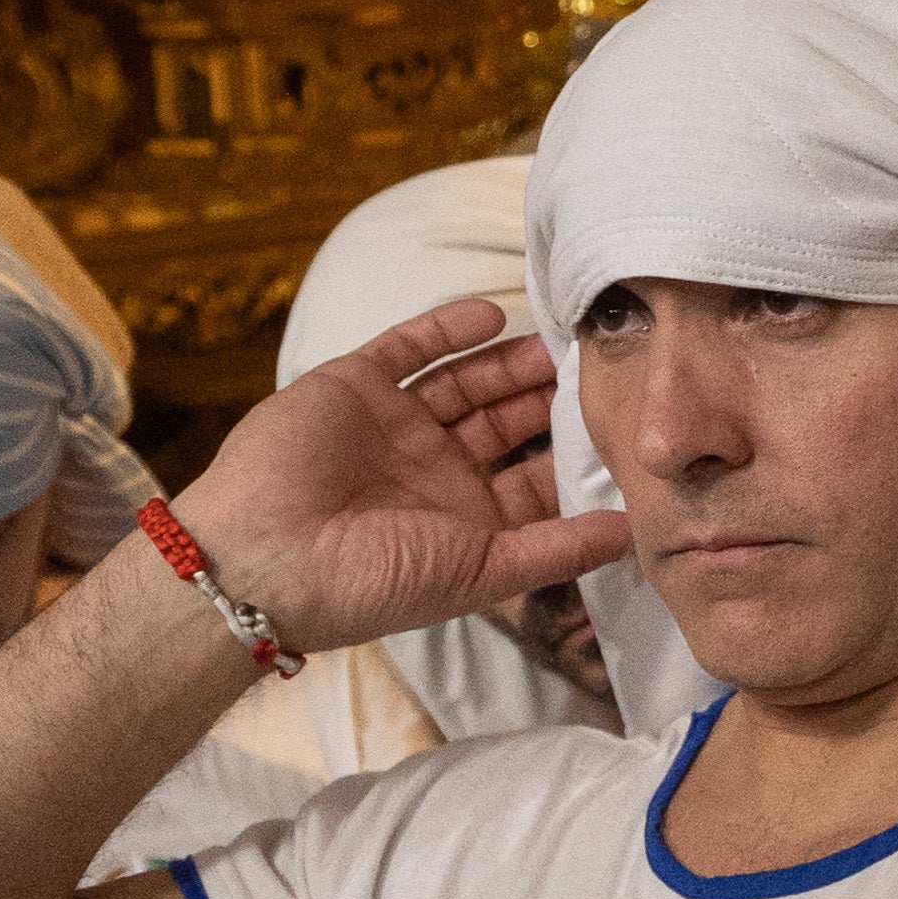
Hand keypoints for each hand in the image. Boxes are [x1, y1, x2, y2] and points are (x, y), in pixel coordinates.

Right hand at [171, 299, 632, 655]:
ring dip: (511, 362)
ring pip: (467, 382)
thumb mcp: (481, 573)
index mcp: (464, 520)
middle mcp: (433, 471)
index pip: (534, 481)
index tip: (622, 431)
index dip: (573, 458)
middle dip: (549, 400)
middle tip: (600, 369)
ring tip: (559, 342)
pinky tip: (494, 315)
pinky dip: (448, 328)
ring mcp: (394, 426)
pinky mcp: (355, 385)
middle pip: (507, 424)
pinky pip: (408, 346)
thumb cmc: (372, 583)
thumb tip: (633, 534)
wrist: (264, 558)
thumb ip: (557, 550)